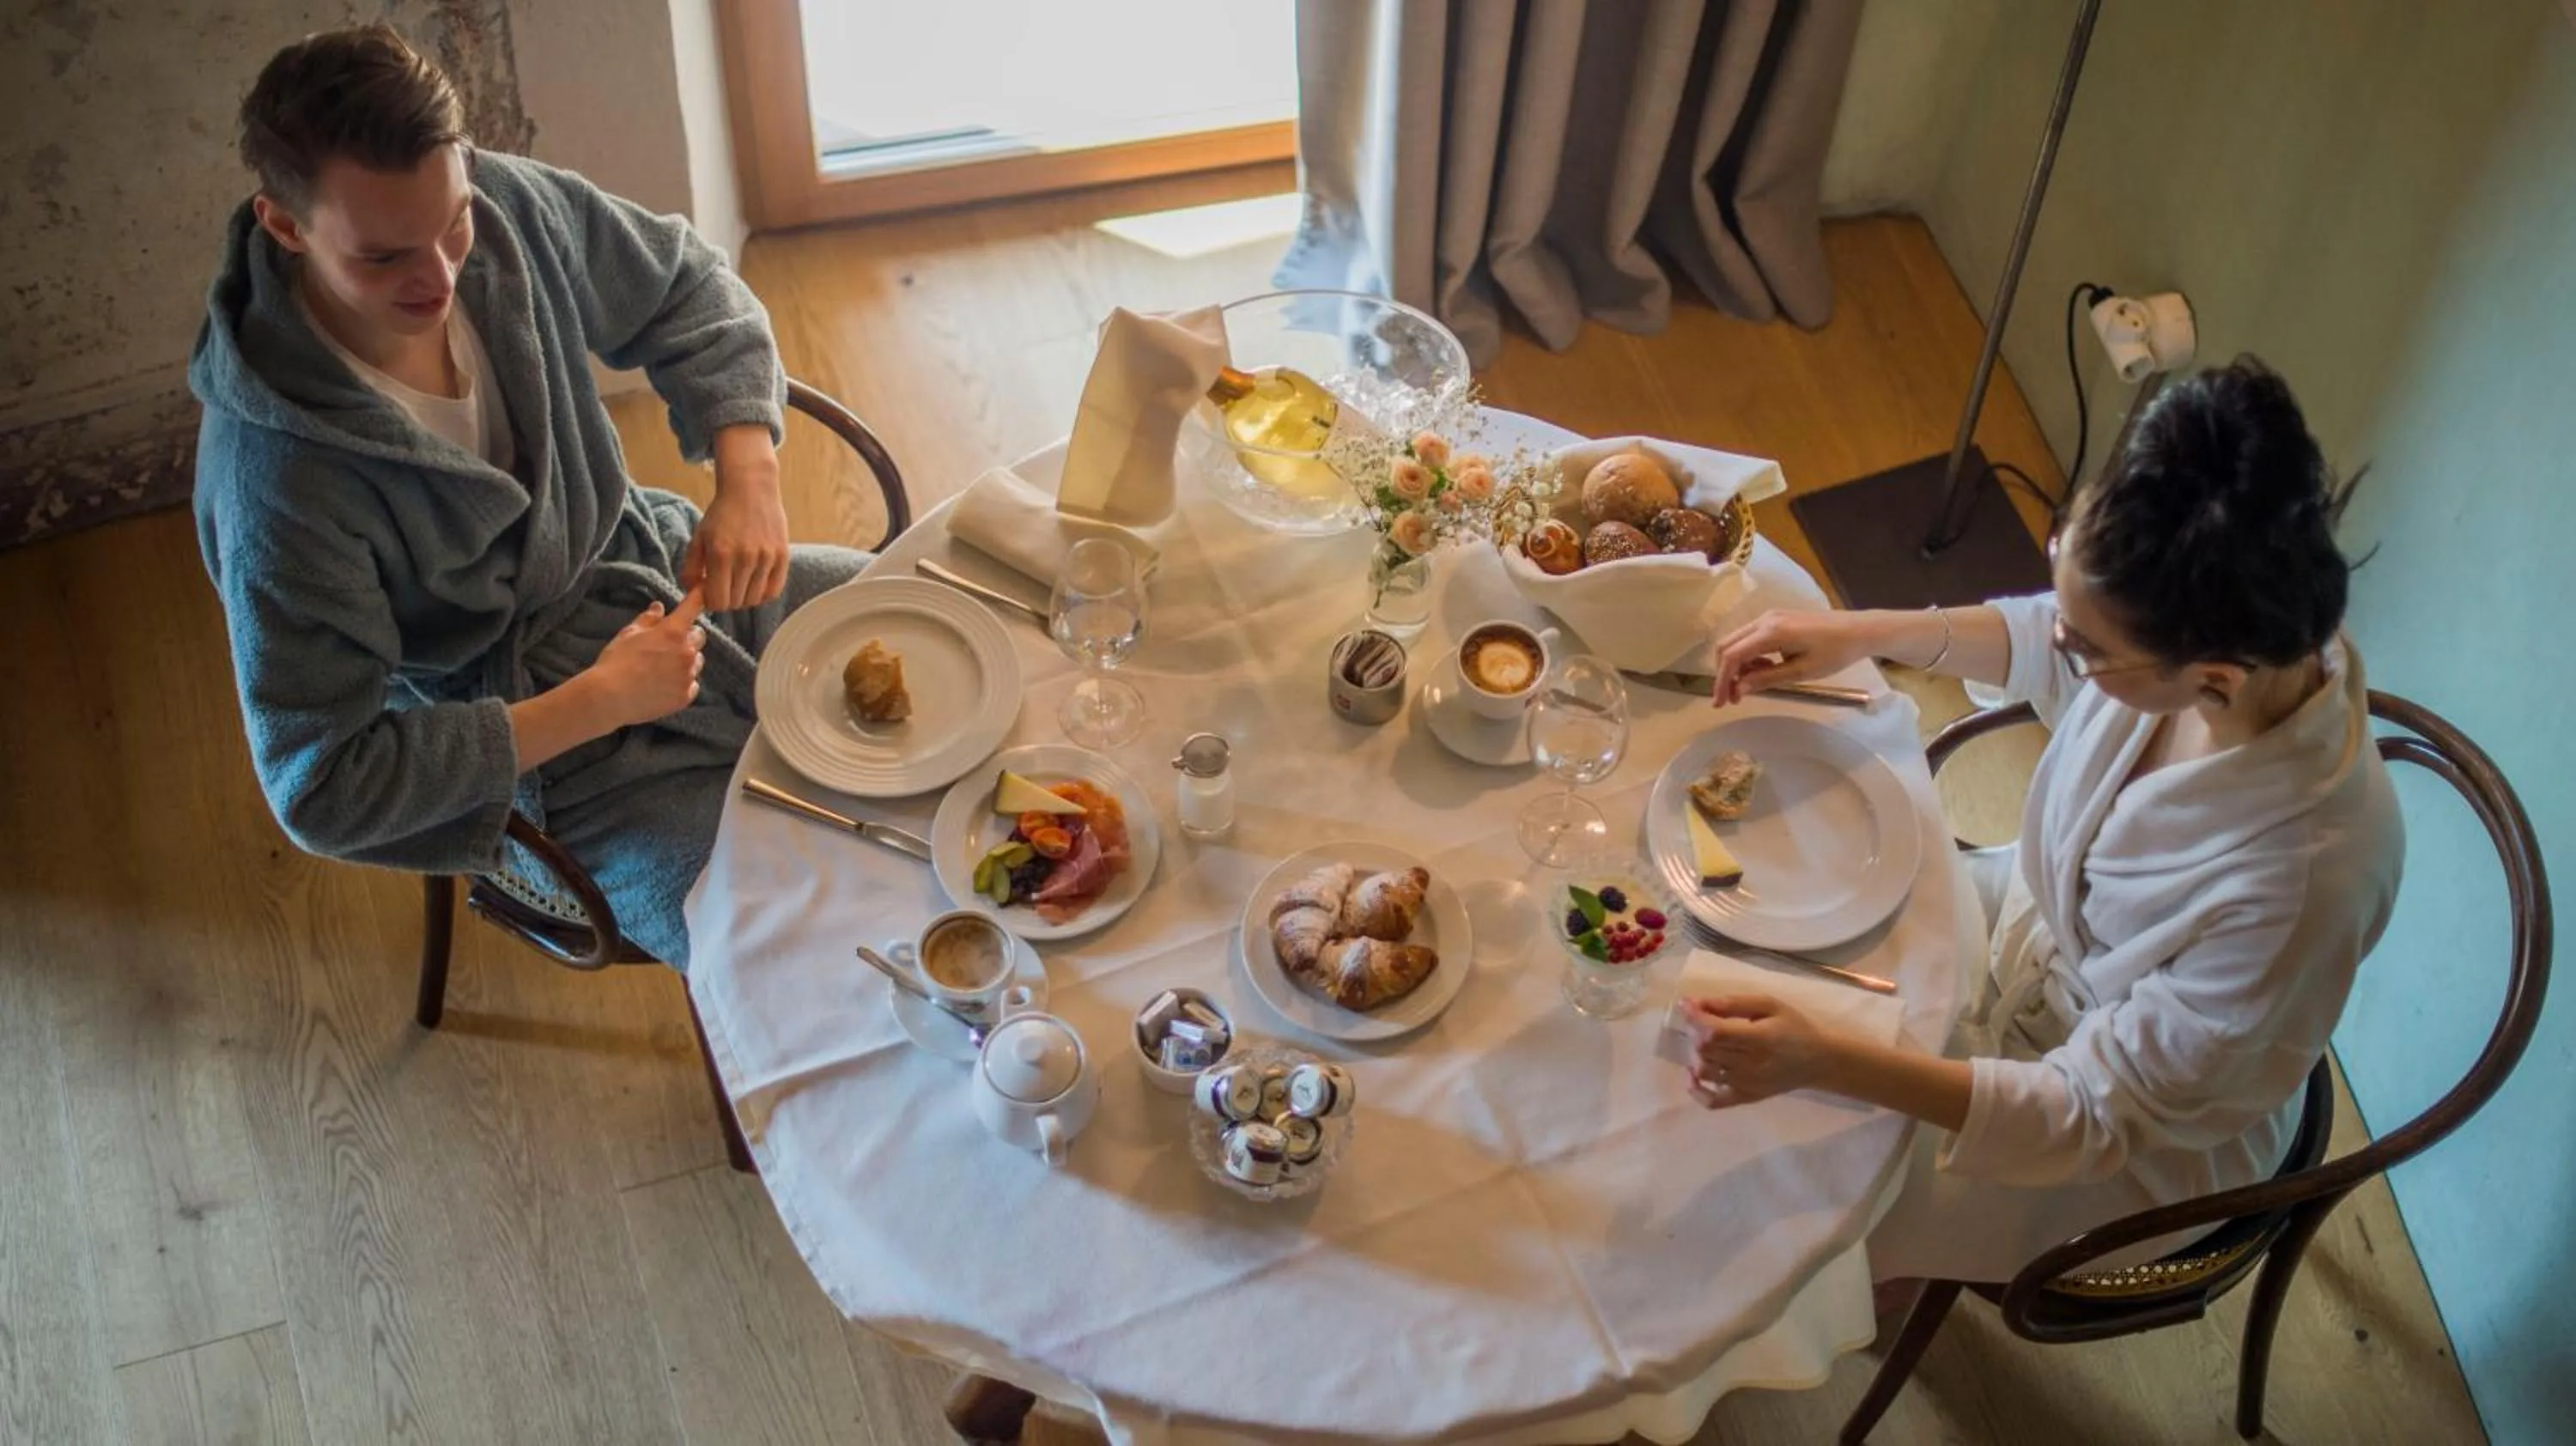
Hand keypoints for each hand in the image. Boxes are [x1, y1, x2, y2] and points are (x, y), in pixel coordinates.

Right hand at [580, 591, 707, 728]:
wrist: (609, 698)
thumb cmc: (616, 662)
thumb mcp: (629, 634)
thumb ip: (648, 619)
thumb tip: (659, 607)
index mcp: (673, 632)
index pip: (693, 607)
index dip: (698, 596)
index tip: (703, 590)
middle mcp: (687, 652)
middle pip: (700, 636)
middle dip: (688, 635)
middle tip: (669, 643)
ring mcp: (688, 675)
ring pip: (697, 661)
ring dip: (687, 660)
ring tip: (663, 668)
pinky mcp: (686, 696)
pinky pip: (693, 684)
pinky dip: (683, 682)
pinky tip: (665, 684)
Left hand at [687, 428, 789, 609]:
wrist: (751, 488)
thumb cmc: (722, 513)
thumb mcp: (699, 537)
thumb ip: (691, 568)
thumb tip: (693, 593)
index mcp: (720, 554)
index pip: (717, 601)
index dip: (711, 601)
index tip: (710, 591)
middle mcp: (745, 558)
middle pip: (736, 603)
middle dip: (726, 599)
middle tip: (723, 585)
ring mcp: (766, 557)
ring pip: (754, 599)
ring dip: (744, 597)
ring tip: (738, 583)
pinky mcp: (782, 556)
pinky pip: (773, 590)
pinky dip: (762, 594)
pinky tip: (754, 584)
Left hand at [1680, 994, 1838, 1106]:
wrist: (1818, 1061)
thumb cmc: (1795, 1028)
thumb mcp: (1769, 1005)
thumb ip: (1733, 1003)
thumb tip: (1698, 1003)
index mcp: (1758, 1039)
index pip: (1713, 1032)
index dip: (1694, 1017)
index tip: (1686, 1004)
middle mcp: (1749, 1065)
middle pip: (1705, 1049)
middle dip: (1694, 1030)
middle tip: (1701, 1020)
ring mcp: (1746, 1085)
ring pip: (1704, 1071)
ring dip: (1696, 1054)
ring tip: (1705, 1043)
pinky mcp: (1745, 1098)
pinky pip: (1712, 1101)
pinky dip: (1696, 1090)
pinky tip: (1694, 1074)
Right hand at [1710, 609, 1875, 706]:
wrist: (1859, 630)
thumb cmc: (1835, 652)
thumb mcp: (1802, 671)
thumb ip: (1767, 679)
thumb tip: (1739, 689)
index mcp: (1771, 632)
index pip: (1732, 655)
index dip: (1722, 681)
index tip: (1721, 703)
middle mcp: (1765, 620)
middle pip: (1727, 645)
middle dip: (1724, 673)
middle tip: (1733, 698)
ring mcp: (1770, 617)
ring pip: (1737, 641)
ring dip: (1737, 665)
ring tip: (1753, 686)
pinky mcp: (1777, 619)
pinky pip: (1751, 637)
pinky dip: (1749, 656)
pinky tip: (1765, 669)